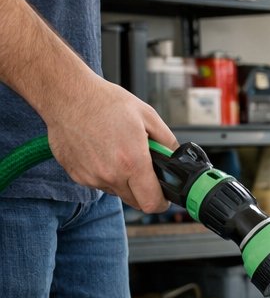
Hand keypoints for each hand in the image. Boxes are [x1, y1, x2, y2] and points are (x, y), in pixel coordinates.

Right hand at [43, 73, 177, 212]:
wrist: (66, 94)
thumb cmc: (104, 101)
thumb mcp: (146, 115)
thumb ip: (167, 141)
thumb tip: (175, 157)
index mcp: (132, 162)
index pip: (152, 203)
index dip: (161, 202)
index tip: (162, 195)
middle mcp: (111, 174)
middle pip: (135, 201)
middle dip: (142, 190)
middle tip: (139, 167)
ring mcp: (92, 177)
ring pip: (116, 191)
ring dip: (121, 179)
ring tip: (115, 151)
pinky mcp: (77, 175)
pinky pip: (97, 183)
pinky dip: (102, 172)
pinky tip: (98, 150)